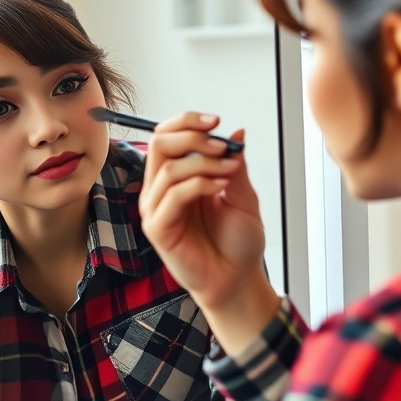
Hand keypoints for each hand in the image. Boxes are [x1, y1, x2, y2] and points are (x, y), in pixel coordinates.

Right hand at [139, 112, 267, 312]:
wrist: (238, 279)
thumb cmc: (238, 243)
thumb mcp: (243, 195)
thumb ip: (234, 164)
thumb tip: (236, 132)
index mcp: (178, 176)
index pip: (168, 136)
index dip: (187, 122)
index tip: (217, 121)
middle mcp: (161, 189)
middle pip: (160, 144)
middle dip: (192, 137)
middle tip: (222, 146)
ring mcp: (157, 209)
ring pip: (168, 168)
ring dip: (203, 163)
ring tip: (229, 172)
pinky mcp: (158, 229)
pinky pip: (171, 195)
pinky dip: (198, 185)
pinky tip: (219, 188)